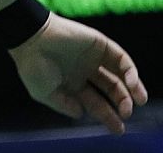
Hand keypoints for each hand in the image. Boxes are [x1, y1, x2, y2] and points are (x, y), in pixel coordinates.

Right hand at [9, 13, 147, 133]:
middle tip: (125, 115)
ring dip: (132, 89)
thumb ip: (63, 104)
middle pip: (111, 89)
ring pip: (120, 75)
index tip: (118, 128)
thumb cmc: (32, 65)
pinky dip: (130, 72)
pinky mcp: (99, 43)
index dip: (107, 116)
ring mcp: (93, 57)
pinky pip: (121, 59)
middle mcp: (85, 70)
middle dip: (121, 104)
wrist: (30, 37)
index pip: (95, 102)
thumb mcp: (43, 92)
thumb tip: (81, 113)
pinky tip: (130, 85)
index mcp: (72, 83)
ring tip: (136, 102)